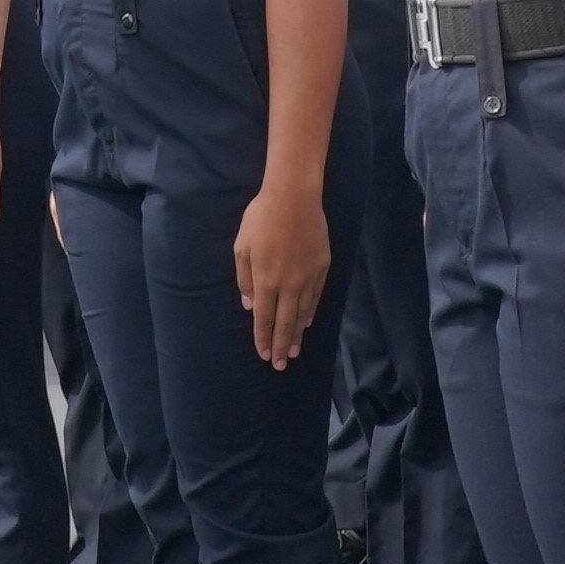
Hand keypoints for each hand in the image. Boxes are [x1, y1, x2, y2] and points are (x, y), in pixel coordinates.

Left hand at [232, 180, 331, 368]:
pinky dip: (310, 313)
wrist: (294, 198)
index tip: (264, 355)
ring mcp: (308, 277)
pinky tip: (306, 323)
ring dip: (296, 334)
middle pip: (284, 322)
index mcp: (266, 280)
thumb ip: (245, 278)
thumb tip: (248, 304)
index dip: (263, 338)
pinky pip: (316, 297)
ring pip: (302, 313)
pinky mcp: (322, 268)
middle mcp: (288, 284)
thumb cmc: (261, 218)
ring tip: (293, 351)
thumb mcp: (242, 246)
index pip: (263, 317)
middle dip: (281, 345)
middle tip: (280, 365)